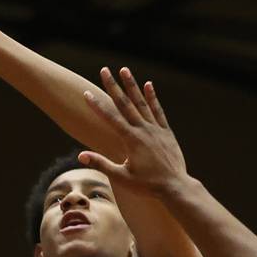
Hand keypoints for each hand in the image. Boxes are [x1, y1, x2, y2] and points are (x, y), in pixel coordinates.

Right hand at [76, 68, 189, 199]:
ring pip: (142, 103)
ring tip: (124, 70)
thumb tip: (81, 155)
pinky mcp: (166, 132)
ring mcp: (156, 129)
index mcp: (131, 140)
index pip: (110, 118)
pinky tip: (148, 85)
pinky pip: (158, 111)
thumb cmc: (147, 186)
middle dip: (113, 86)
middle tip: (104, 70)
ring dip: (132, 86)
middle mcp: (143, 130)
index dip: (97, 105)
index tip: (87, 93)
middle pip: (125, 104)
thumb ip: (101, 164)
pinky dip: (152, 98)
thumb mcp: (121, 177)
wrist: (175, 187)